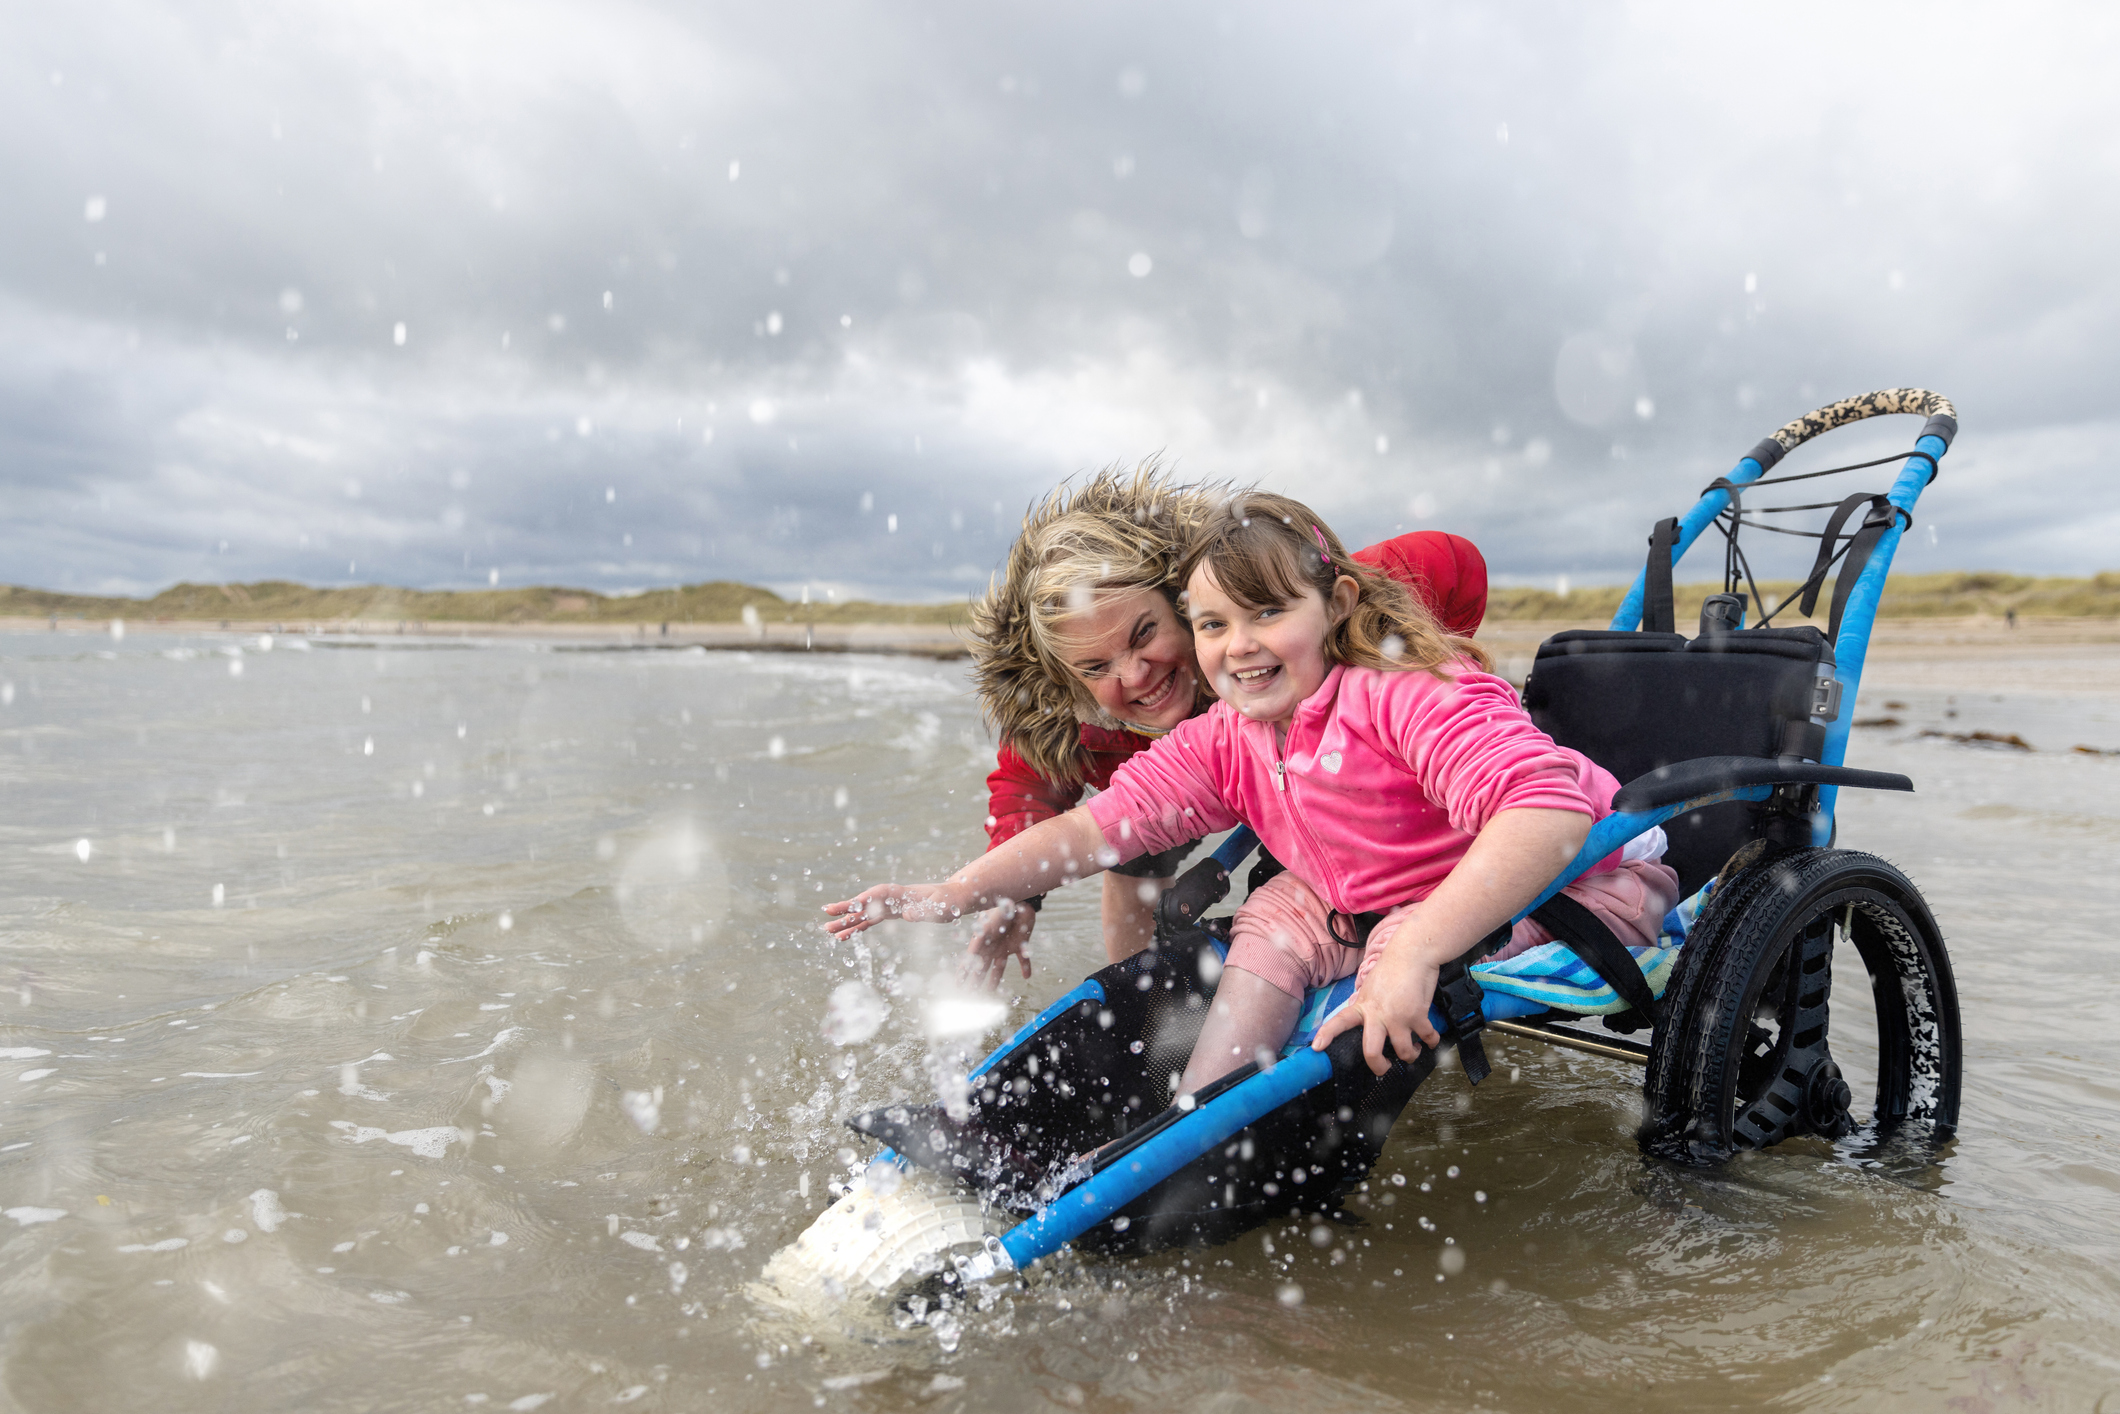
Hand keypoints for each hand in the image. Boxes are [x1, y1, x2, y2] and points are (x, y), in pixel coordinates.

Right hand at [822, 883, 964, 937]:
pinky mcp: (891, 914)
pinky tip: (844, 937)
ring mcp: (890, 906)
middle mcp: (893, 898)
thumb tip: (905, 916)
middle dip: (847, 909)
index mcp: (905, 892)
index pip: (880, 893)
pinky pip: (870, 921)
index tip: (852, 904)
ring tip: (829, 931)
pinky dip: (857, 928)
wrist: (955, 898)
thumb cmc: (951, 902)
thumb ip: (924, 911)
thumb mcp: (942, 907)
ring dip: (847, 922)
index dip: (866, 898)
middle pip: (866, 902)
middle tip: (826, 915)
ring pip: (864, 914)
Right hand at [961, 901, 1035, 990]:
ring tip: (991, 990)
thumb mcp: (988, 922)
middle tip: (970, 994)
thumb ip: (981, 937)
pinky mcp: (1020, 944)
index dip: (963, 972)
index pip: (970, 960)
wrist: (1020, 898)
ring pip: (999, 967)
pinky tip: (1027, 976)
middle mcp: (992, 946)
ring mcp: (1006, 946)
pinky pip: (1023, 959)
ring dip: (995, 979)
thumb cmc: (1001, 907)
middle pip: (982, 967)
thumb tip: (971, 953)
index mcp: (983, 940)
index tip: (957, 985)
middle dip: (976, 980)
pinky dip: (1026, 966)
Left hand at [1310, 929, 1445, 1076]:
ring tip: (1413, 1051)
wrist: (1412, 953)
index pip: (1340, 1021)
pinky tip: (1431, 1040)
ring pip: (1403, 1051)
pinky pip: (1427, 1038)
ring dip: (1410, 1055)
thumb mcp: (1370, 988)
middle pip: (1371, 1051)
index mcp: (1363, 1006)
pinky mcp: (1418, 1016)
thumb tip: (1366, 1022)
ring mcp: (1398, 1017)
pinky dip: (1432, 1042)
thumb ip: (1367, 1007)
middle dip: (1379, 1067)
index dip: (1327, 1035)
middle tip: (1384, 1069)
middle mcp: (1377, 1015)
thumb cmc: (1392, 969)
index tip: (1316, 1048)